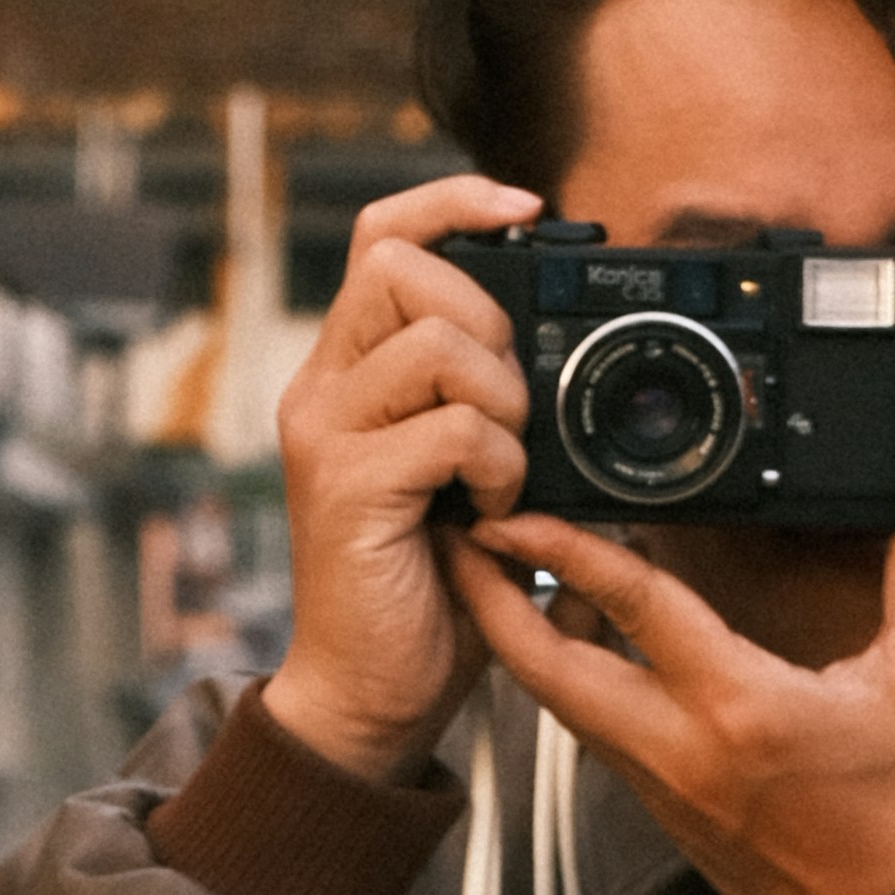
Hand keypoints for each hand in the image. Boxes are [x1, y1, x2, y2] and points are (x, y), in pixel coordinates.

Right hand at [260, 172, 537, 783]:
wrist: (371, 693)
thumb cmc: (428, 588)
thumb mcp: (465, 474)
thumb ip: (488, 403)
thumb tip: (571, 350)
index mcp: (349, 371)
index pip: (382, 235)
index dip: (453, 201)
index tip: (529, 211)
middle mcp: (322, 389)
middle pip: (401, 265)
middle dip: (487, 317)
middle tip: (511, 407)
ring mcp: (325, 434)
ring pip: (432, 340)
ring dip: (501, 399)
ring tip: (504, 469)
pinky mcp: (344, 486)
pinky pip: (451, 429)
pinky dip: (498, 465)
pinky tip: (493, 511)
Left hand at [446, 440, 894, 894]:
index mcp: (739, 708)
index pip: (631, 605)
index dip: (563, 547)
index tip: (514, 511)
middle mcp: (681, 752)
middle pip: (545, 672)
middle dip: (489, 604)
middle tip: (463, 545)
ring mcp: (663, 791)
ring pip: (563, 708)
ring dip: (529, 644)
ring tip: (513, 580)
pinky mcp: (665, 816)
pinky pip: (597, 738)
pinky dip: (575, 685)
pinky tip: (587, 644)